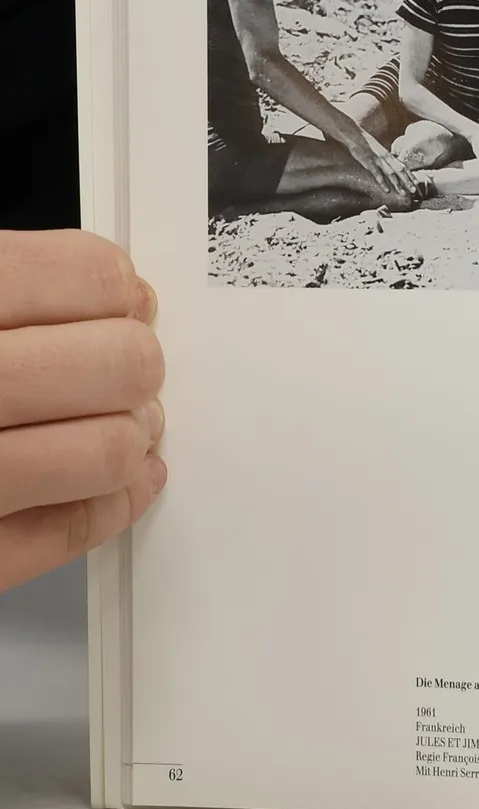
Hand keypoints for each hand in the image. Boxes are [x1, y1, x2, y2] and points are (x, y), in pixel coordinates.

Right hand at [1, 232, 166, 592]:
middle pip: (123, 362)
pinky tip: (109, 484)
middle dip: (133, 367)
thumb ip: (14, 284)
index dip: (118, 292)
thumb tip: (112, 288)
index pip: (91, 277)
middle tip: (116, 371)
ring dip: (128, 439)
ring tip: (108, 428)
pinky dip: (108, 505)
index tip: (118, 304)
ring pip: (114, 450)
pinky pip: (71, 530)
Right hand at [347, 129, 417, 205]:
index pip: (403, 166)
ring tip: (403, 193)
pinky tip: (387, 190)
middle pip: (400, 171)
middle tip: (414, 191)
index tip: (417, 183)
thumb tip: (392, 164)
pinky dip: (383, 182)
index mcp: (389, 156)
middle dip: (408, 181)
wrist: (356, 136)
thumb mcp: (379, 151)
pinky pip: (377, 174)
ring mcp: (378, 161)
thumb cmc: (367, 145)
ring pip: (391, 174)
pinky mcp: (369, 163)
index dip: (410, 174)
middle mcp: (387, 158)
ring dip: (398, 184)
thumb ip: (386, 158)